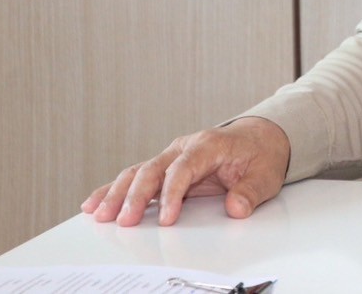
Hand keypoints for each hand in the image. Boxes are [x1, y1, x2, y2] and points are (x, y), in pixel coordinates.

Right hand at [80, 117, 290, 226]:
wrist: (260, 139)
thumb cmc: (261, 155)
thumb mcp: (266, 174)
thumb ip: (251, 191)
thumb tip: (236, 208)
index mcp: (209, 145)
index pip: (184, 168)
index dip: (173, 193)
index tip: (168, 218)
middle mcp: (185, 148)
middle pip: (154, 168)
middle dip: (137, 195)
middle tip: (124, 221)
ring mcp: (172, 156)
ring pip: (138, 172)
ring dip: (118, 193)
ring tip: (99, 214)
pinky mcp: (165, 167)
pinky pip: (136, 177)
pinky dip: (115, 190)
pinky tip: (94, 203)